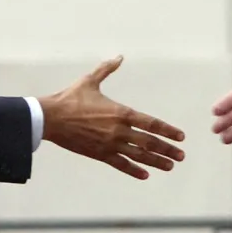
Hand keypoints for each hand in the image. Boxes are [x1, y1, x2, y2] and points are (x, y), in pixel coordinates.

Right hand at [39, 56, 185, 179]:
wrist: (50, 118)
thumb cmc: (69, 98)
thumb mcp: (90, 80)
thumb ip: (107, 69)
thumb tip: (119, 57)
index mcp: (120, 112)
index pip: (151, 123)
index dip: (168, 130)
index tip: (180, 136)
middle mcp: (119, 130)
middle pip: (149, 142)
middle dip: (168, 149)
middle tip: (181, 156)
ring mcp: (110, 144)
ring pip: (138, 155)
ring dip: (156, 162)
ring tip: (170, 166)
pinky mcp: (99, 154)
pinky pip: (120, 165)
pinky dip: (133, 170)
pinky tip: (145, 175)